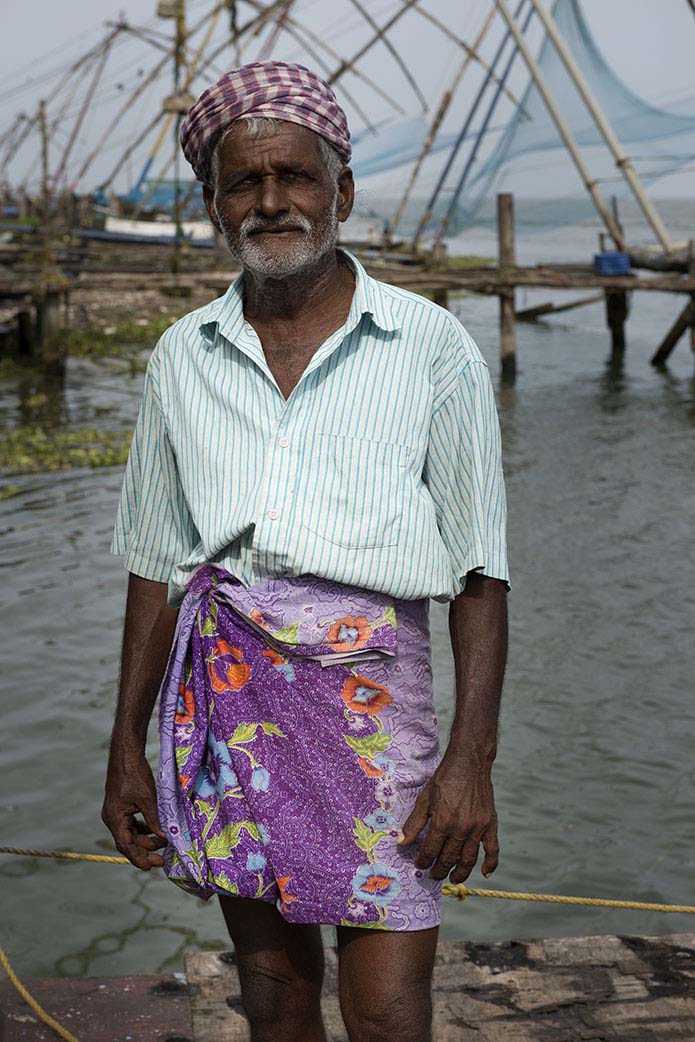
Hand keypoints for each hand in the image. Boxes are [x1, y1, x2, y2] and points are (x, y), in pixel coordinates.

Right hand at [101, 751, 166, 870]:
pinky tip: (155, 829)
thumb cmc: (134, 774)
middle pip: (128, 842)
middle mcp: (112, 818)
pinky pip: (131, 824)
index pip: (126, 846)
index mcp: (115, 818)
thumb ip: (155, 819)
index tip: (152, 866)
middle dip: (145, 851)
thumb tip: (166, 837)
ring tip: (163, 843)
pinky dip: (143, 829)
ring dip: (145, 839)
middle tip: (163, 858)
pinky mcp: (120, 806)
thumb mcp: (147, 799)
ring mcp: (115, 812)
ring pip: (130, 833)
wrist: (125, 754)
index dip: (139, 858)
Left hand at [397, 753, 498, 882]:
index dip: (423, 861)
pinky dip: (491, 864)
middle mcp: (461, 828)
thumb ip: (414, 822)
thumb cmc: (444, 778)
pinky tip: (485, 873)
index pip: (430, 851)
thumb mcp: (424, 798)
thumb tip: (401, 842)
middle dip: (438, 870)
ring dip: (459, 873)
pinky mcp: (490, 824)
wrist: (469, 762)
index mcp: (443, 822)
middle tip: (433, 875)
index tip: (420, 865)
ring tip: (452, 879)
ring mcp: (478, 828)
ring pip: (468, 859)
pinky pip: (493, 850)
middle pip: (448, 858)